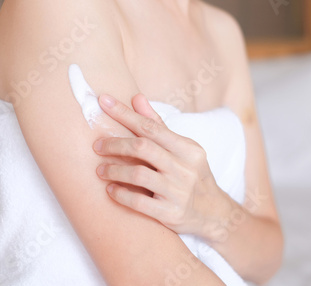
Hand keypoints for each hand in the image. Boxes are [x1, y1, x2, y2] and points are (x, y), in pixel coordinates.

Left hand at [93, 93, 229, 238]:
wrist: (213, 213)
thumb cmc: (192, 175)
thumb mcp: (182, 149)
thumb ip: (158, 125)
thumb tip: (137, 98)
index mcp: (188, 148)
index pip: (151, 126)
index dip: (125, 113)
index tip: (102, 101)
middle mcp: (185, 168)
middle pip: (143, 147)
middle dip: (115, 144)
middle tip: (97, 146)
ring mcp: (179, 192)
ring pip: (139, 174)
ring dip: (114, 170)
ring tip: (100, 170)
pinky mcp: (171, 213)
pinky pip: (139, 202)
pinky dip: (121, 194)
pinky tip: (110, 190)